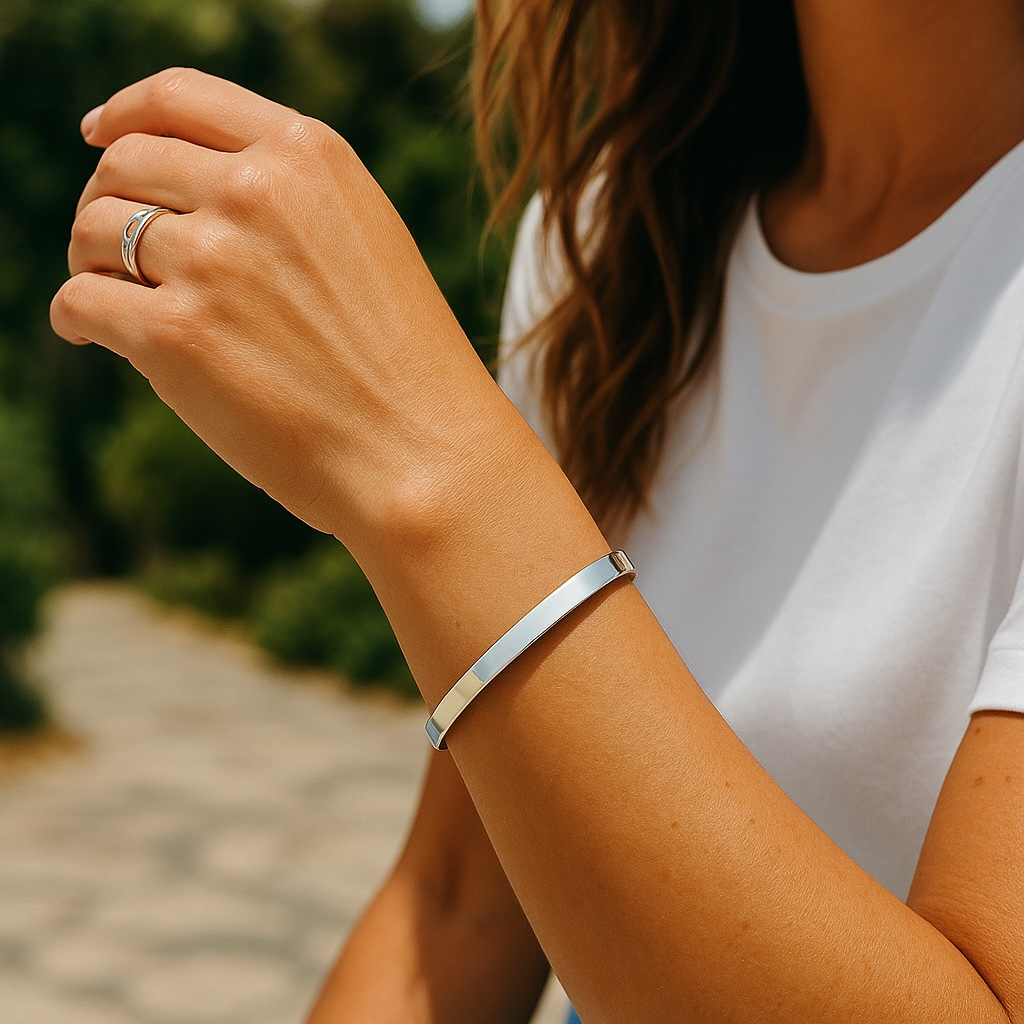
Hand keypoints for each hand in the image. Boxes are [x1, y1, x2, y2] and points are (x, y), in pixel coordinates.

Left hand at [51, 68, 494, 542]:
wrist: (423, 451)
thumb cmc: (402, 363)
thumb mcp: (365, 241)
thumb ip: (288, 200)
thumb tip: (188, 200)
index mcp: (309, 157)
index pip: (180, 97)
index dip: (125, 113)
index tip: (101, 135)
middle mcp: (256, 192)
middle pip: (125, 162)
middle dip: (104, 199)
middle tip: (107, 245)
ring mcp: (214, 261)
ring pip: (93, 230)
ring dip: (90, 260)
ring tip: (110, 294)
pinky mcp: (177, 335)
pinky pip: (81, 301)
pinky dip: (76, 318)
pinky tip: (93, 337)